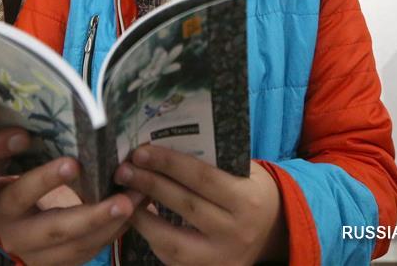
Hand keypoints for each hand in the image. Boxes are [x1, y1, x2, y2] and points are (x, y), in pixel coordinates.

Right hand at [0, 157, 141, 265]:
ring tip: (137, 202)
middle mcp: (18, 236)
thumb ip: (28, 160)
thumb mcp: (10, 175)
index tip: (73, 163)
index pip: (23, 192)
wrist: (0, 234)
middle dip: (94, 216)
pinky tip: (131, 216)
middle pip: (57, 230)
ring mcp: (38, 257)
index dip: (46, 179)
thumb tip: (67, 130)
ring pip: (78, 247)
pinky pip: (88, 253)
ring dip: (112, 226)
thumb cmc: (10, 191)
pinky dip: (112, 234)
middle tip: (124, 201)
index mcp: (3, 207)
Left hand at [114, 147, 286, 265]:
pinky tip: (137, 216)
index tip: (141, 152)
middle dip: (149, 184)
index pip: (202, 177)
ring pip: (173, 238)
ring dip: (142, 215)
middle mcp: (237, 231)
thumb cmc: (250, 190)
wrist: (273, 231)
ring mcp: (221, 257)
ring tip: (123, 194)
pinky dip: (151, 235)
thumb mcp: (243, 171)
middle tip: (123, 169)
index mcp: (247, 199)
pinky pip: (172, 256)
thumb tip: (163, 141)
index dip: (168, 163)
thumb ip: (212, 160)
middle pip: (184, 205)